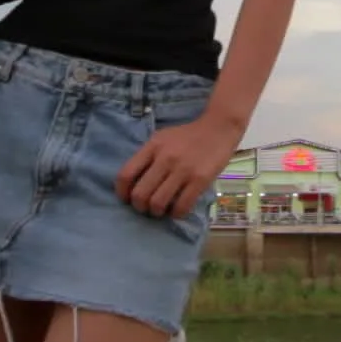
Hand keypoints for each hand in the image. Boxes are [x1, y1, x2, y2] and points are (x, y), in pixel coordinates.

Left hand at [115, 115, 238, 218]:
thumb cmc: (187, 135)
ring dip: (156, 212)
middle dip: (139, 206)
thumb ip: (147, 156)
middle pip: (140, 194)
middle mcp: (165, 158)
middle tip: (146, 207)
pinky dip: (176, 213)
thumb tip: (133, 181)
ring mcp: (183, 170)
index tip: (126, 199)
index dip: (122, 192)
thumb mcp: (162, 138)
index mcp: (153, 146)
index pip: (126, 174)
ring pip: (158, 203)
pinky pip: (182, 206)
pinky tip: (177, 210)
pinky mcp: (200, 180)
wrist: (218, 127)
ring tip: (161, 210)